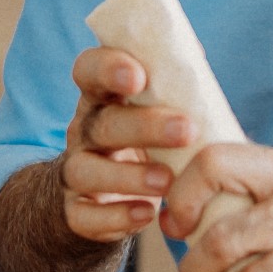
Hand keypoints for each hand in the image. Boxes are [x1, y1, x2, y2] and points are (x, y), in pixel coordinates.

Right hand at [55, 45, 193, 244]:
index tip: (138, 76)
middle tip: (186, 129)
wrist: (98, 198)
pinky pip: (86, 216)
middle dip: (144, 125)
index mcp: (101, 98)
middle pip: (102, 123)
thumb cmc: (140, 142)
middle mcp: (83, 131)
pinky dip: (116, 217)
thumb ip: (171, 87)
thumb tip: (198, 54)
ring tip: (167, 180)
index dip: (107, 69)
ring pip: (87, 170)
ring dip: (129, 175)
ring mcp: (74, 172)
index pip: (89, 71)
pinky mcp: (74, 212)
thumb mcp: (150, 111)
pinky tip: (147, 214)